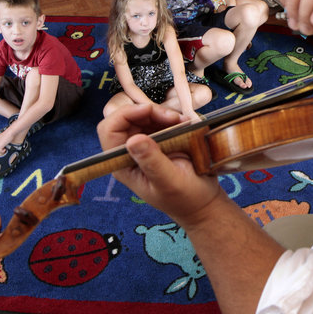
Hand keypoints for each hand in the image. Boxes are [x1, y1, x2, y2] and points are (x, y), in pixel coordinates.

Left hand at [0, 127, 14, 154]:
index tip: (0, 149)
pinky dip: (3, 151)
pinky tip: (5, 149)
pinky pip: (0, 151)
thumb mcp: (1, 138)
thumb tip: (1, 146)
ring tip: (4, 149)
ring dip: (0, 151)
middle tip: (2, 149)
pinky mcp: (0, 145)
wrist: (10, 132)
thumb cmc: (7, 134)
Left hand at [97, 104, 221, 225]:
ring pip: (143, 116)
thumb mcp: (169, 182)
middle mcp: (129, 153)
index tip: (149, 110)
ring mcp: (144, 145)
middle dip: (148, 112)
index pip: (109, 131)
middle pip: (126, 119)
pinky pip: (158, 120)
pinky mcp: (159, 141)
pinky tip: (184, 124)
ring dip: (162, 114)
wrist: (203, 203)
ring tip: (182, 122)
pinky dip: (171, 117)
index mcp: (124, 165)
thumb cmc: (185, 198)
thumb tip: (133, 140)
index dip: (124, 115)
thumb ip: (151, 162)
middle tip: (173, 118)